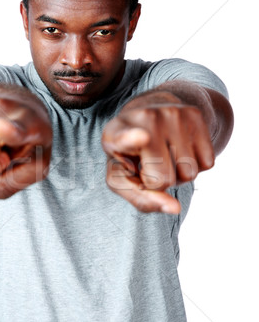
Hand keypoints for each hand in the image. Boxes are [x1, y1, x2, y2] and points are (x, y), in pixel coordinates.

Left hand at [101, 99, 214, 213]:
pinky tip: (180, 149)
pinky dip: (195, 165)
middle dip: (160, 182)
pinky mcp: (195, 114)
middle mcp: (143, 118)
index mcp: (114, 135)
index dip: (132, 139)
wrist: (148, 113)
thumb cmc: (130, 155)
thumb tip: (175, 208)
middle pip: (164, 179)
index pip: (123, 138)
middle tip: (150, 165)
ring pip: (189, 173)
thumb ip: (142, 200)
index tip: (143, 137)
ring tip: (165, 155)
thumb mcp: (123, 179)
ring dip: (179, 174)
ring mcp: (171, 113)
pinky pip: (207, 163)